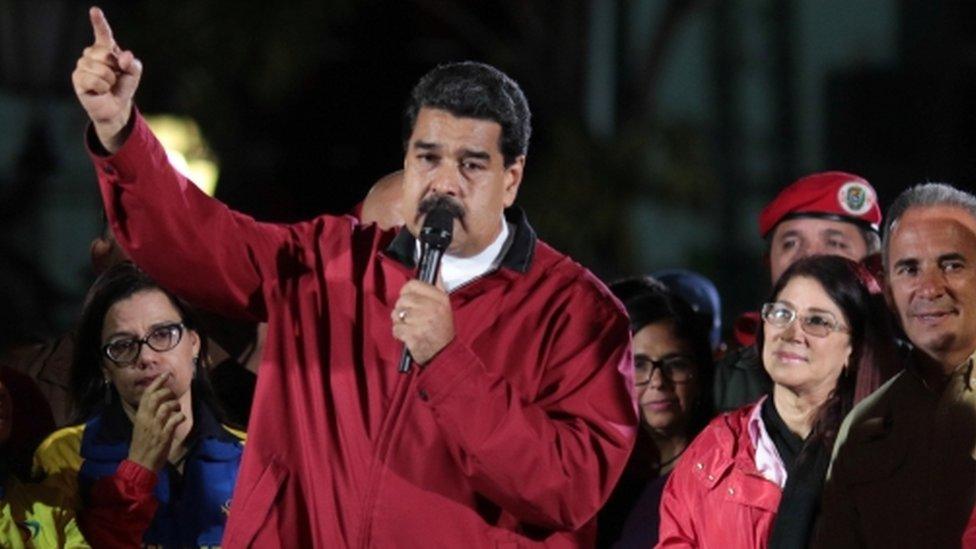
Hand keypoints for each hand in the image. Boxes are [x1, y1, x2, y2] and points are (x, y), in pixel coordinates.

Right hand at [72, 7, 141, 152]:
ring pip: (101, 69)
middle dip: (115, 68)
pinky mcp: (78, 79)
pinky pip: (94, 79)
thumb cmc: (122, 88)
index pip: (102, 34)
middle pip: (104, 53)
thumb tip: (125, 56)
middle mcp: (91, 54)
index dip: (99, 22)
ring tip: (107, 86)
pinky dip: (102, 87)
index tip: (95, 11)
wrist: (115, 108)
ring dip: (109, 81)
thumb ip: (133, 64)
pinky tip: (99, 91)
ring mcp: (82, 65)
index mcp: (105, 50)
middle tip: (114, 78)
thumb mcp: (133, 75)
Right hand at [127, 373, 184, 471]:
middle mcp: (146, 419)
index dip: (157, 382)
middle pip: (157, 397)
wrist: (140, 463)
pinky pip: (174, 419)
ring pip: (166, 406)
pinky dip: (180, 416)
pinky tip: (180, 419)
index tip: (165, 374)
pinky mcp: (164, 435)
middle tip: (174, 395)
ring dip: (175, 404)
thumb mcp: (141, 426)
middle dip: (168, 392)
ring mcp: (155, 426)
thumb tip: (159, 403)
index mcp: (140, 416)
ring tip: (177, 408)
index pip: (147, 394)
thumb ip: (148, 415)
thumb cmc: (142, 445)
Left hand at [391, 280, 454, 364]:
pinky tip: (408, 336)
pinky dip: (399, 334)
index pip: (413, 285)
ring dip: (400, 322)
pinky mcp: (413, 335)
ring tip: (410, 327)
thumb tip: (437, 266)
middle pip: (402, 299)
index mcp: (440, 299)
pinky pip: (396, 328)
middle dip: (402, 309)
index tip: (409, 299)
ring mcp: (422, 322)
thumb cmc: (442, 330)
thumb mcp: (445, 305)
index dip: (406, 292)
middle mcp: (432, 308)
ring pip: (397, 314)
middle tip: (410, 317)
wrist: (444, 353)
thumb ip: (438, 285)